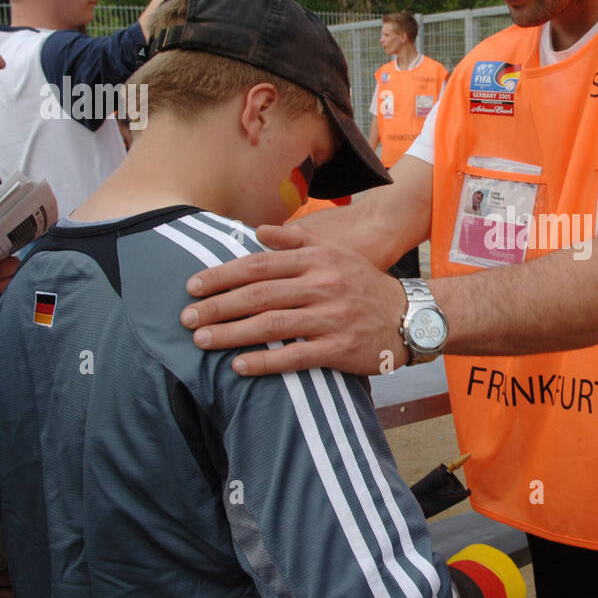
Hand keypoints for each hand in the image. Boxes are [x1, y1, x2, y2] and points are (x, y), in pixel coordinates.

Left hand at [180, 224, 410, 375]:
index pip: (259, 264)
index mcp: (318, 259)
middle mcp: (324, 285)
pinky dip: (264, 362)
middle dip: (217, 306)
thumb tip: (257, 232)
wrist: (410, 318)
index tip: (192, 286)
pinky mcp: (340, 349)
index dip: (222, 275)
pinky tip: (238, 366)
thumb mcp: (336, 253)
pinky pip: (294, 357)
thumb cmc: (365, 285)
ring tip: (201, 341)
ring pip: (271, 325)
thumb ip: (295, 242)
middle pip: (259, 295)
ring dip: (231, 334)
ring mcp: (332, 318)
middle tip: (186, 317)